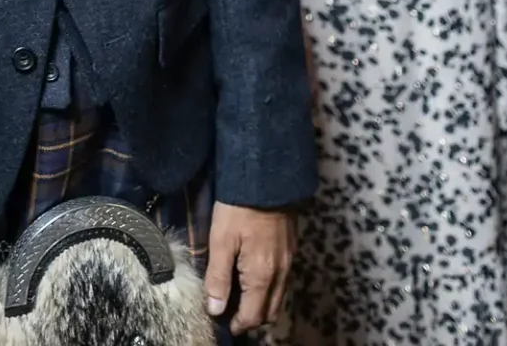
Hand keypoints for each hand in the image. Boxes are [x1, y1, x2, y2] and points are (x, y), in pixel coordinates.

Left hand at [205, 202, 294, 333]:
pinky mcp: (291, 250)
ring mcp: (289, 262)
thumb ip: (218, 277)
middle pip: (270, 312)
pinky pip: (282, 281)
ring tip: (240, 299)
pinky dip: (269, 289)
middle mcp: (280, 274)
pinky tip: (253, 279)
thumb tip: (215, 308)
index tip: (225, 325)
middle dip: (252, 319)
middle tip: (231, 315)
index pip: (254, 315)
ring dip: (261, 305)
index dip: (239, 324)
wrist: (265, 181)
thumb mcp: (220, 242)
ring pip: (278, 297)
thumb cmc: (238, 210)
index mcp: (262, 276)